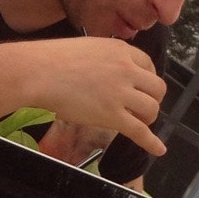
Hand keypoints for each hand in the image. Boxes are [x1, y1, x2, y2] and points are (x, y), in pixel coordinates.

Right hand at [29, 38, 166, 157]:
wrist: (39, 73)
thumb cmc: (53, 60)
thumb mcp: (89, 48)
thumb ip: (106, 58)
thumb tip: (108, 72)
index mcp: (121, 51)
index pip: (149, 66)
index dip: (148, 79)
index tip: (142, 88)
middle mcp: (127, 70)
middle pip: (157, 88)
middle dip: (152, 99)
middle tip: (139, 107)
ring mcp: (121, 93)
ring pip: (151, 109)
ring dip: (147, 118)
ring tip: (137, 122)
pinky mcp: (112, 115)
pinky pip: (140, 131)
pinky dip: (151, 142)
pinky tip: (158, 150)